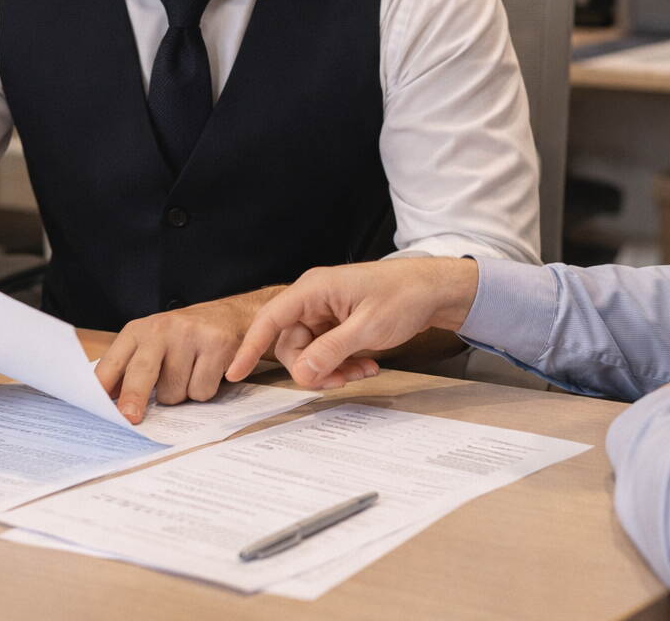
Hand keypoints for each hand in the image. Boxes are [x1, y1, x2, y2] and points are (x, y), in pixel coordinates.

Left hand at [96, 289, 273, 420]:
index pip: (114, 362)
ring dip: (181, 395)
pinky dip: (204, 391)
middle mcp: (162, 328)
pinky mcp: (217, 345)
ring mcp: (191, 335)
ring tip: (190, 375)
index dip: (104, 386)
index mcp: (138, 330)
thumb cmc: (185, 338)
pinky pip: (201, 390)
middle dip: (134, 398)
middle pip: (142, 372)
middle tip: (131, 418)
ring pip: (174, 391)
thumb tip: (108, 400)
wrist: (232, 315)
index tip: (102, 409)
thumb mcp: (152, 344)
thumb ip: (130, 369)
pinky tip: (208, 373)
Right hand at [227, 258, 479, 389]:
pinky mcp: (338, 324)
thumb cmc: (404, 295)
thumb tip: (301, 373)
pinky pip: (327, 351)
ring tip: (364, 371)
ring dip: (333, 368)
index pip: (270, 318)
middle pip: (291, 344)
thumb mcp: (368, 327)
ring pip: (310, 353)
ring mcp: (326, 312)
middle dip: (314, 368)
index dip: (250, 346)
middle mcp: (314, 299)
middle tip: (342, 380)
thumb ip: (332, 351)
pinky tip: (367, 365)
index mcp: (313, 289)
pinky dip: (343, 363)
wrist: (433, 290)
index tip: (235, 372)